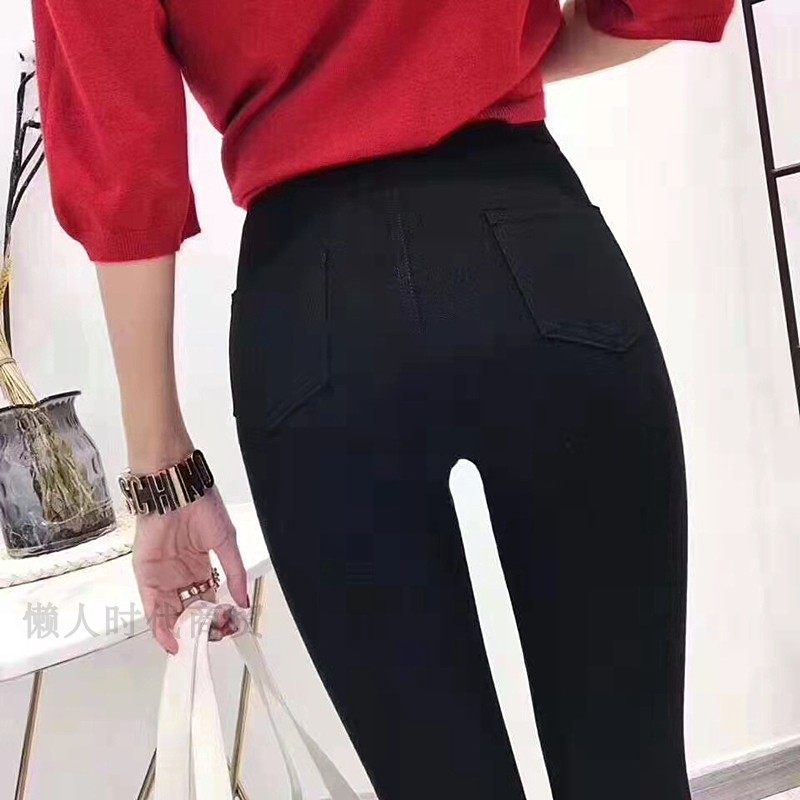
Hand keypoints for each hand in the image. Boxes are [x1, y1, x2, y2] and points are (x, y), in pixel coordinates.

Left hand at [132, 484, 249, 653]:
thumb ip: (234, 573)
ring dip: (180, 631)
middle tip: (208, 643)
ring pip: (170, 612)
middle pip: (189, 609)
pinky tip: (171, 640)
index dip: (217, 615)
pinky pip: (152, 606)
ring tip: (192, 648)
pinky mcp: (146, 575)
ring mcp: (163, 575)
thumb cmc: (201, 507)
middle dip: (198, 628)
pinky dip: (160, 626)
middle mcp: (181, 573)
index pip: (209, 598)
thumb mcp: (226, 543)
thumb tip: (244, 599)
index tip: (226, 629)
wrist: (176, 491)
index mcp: (201, 565)